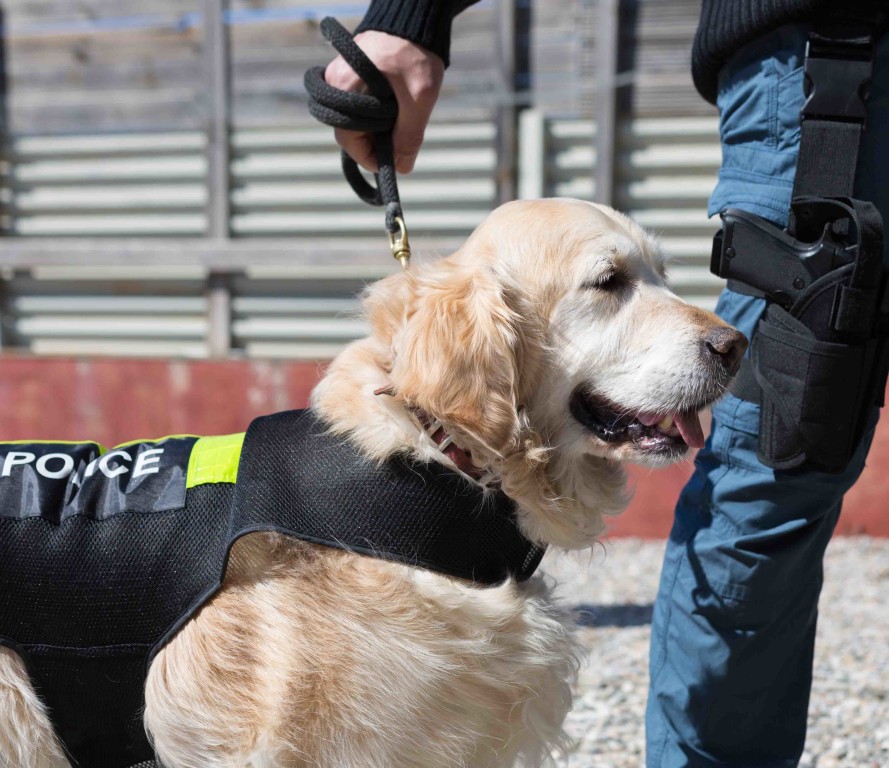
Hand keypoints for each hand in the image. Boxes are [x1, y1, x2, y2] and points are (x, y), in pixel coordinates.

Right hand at [324, 31, 444, 173]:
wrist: (415, 19)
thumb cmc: (415, 53)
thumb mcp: (419, 99)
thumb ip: (409, 135)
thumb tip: (402, 167)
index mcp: (343, 87)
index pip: (347, 139)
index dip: (369, 156)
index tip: (391, 164)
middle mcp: (334, 82)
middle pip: (349, 131)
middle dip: (374, 142)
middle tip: (399, 142)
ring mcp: (340, 76)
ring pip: (354, 118)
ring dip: (377, 127)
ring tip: (401, 118)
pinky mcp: (350, 74)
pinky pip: (357, 104)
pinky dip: (375, 113)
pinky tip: (394, 107)